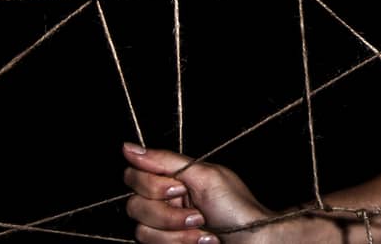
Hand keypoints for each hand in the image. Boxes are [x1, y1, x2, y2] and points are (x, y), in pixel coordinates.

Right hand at [122, 142, 315, 243]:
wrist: (252, 241)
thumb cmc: (235, 208)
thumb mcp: (204, 175)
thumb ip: (164, 161)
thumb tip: (128, 147)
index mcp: (173, 179)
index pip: (134, 175)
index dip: (151, 183)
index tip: (178, 187)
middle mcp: (164, 202)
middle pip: (134, 205)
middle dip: (167, 212)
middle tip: (196, 211)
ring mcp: (164, 227)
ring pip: (141, 229)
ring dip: (176, 230)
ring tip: (202, 228)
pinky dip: (178, 243)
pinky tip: (202, 240)